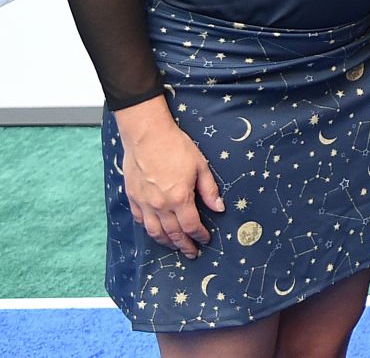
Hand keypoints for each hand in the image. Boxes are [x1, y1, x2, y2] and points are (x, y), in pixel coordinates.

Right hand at [114, 98, 222, 256]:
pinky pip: (140, 221)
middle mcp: (160, 205)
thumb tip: (219, 208)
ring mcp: (144, 203)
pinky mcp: (133, 197)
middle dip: (184, 245)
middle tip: (192, 252)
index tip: (205, 239)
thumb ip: (209, 190)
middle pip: (173, 233)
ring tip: (175, 247)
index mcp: (179, 198)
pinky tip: (155, 231)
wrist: (147, 135)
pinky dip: (149, 229)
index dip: (199, 235)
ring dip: (166, 242)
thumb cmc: (176, 147)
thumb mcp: (200, 166)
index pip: (191, 226)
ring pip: (154, 232)